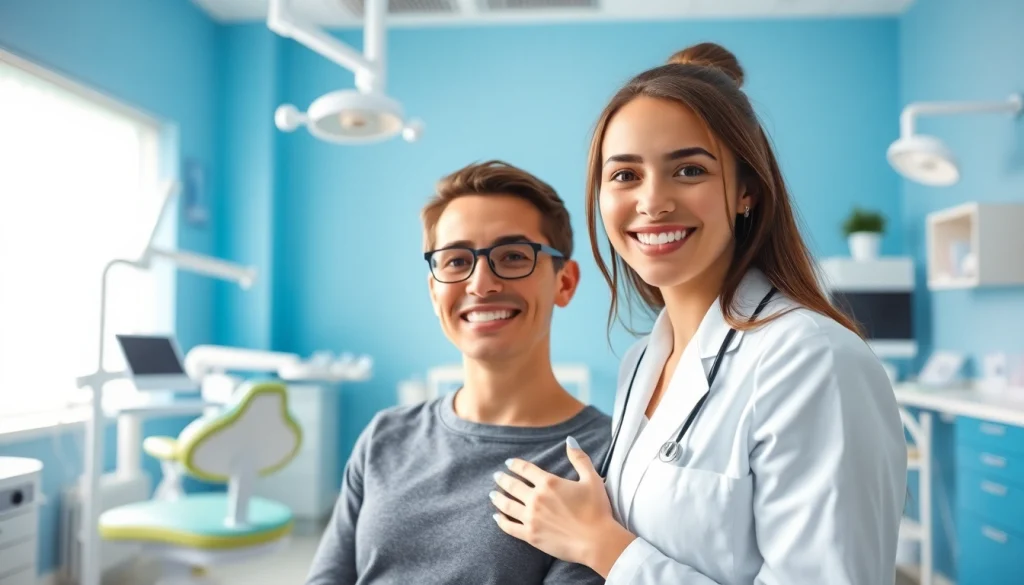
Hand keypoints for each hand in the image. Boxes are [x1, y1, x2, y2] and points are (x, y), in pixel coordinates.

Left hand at [490, 436, 636, 575]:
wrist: (596, 541)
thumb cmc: (597, 509)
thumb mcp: (592, 479)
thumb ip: (579, 458)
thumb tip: (570, 440)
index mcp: (549, 483)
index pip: (526, 469)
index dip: (516, 464)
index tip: (508, 463)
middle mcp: (536, 499)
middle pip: (513, 486)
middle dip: (503, 479)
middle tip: (496, 476)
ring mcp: (531, 518)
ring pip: (507, 505)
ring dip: (498, 498)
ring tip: (492, 494)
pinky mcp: (531, 535)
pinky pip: (510, 527)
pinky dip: (501, 521)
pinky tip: (497, 517)